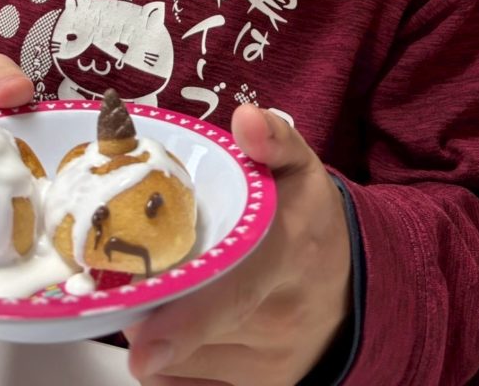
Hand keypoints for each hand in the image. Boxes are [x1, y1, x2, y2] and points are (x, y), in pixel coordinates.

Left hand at [124, 105, 351, 385]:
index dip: (188, 321)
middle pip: (197, 329)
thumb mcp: (299, 168)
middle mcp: (281, 318)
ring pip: (185, 362)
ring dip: (155, 330)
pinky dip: (169, 364)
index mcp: (289, 253)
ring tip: (157, 290)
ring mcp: (271, 364)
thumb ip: (273, 138)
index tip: (145, 344)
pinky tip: (171, 328)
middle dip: (147, 310)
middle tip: (124, 280)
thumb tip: (245, 119)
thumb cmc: (309, 220)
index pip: (237, 291)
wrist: (354, 286)